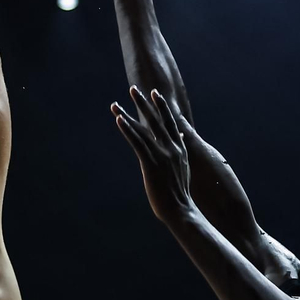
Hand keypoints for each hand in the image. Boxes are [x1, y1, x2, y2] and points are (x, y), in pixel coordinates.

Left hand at [112, 86, 193, 224]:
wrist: (181, 210)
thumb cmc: (180, 194)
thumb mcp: (183, 168)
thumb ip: (179, 151)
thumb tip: (179, 137)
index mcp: (179, 149)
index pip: (169, 122)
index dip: (161, 107)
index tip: (154, 93)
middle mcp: (171, 148)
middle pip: (156, 120)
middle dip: (144, 103)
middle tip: (133, 89)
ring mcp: (162, 155)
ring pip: (143, 129)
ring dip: (128, 114)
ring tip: (115, 103)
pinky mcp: (151, 164)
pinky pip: (137, 143)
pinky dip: (128, 130)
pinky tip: (119, 119)